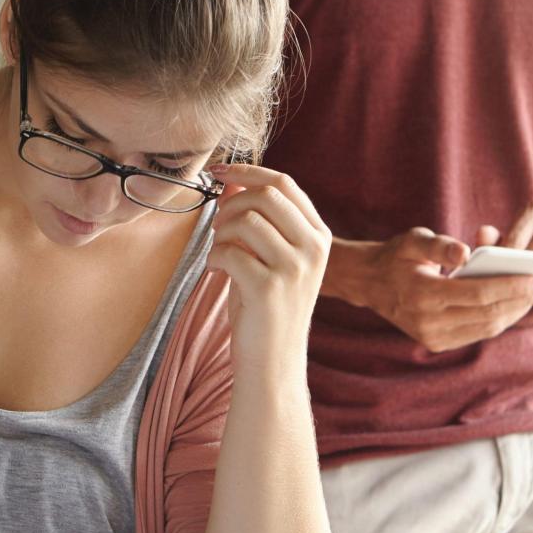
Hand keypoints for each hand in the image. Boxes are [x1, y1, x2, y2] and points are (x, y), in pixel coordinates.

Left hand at [205, 164, 330, 373]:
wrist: (273, 361)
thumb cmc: (266, 307)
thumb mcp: (268, 258)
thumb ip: (257, 220)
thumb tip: (231, 182)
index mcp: (318, 236)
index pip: (284, 183)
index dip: (247, 171)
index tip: (219, 172)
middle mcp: (313, 248)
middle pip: (267, 194)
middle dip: (232, 203)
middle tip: (218, 226)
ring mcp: (295, 268)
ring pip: (247, 219)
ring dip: (221, 231)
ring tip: (219, 252)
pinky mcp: (269, 288)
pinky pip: (230, 251)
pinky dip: (214, 257)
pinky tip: (217, 272)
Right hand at [344, 227, 532, 352]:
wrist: (369, 283)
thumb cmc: (396, 256)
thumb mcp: (413, 240)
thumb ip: (440, 245)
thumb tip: (467, 252)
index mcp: (422, 293)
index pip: (479, 294)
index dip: (513, 286)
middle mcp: (427, 321)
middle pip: (488, 314)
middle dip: (521, 299)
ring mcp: (431, 336)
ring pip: (486, 328)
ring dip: (514, 311)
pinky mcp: (436, 343)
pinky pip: (476, 333)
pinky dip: (498, 319)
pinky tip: (513, 304)